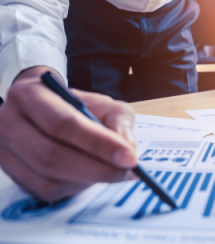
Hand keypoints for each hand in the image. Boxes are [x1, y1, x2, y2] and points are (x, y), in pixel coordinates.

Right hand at [0, 66, 137, 201]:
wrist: (46, 109)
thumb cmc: (76, 106)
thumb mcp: (103, 103)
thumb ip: (118, 121)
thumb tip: (127, 149)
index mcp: (30, 96)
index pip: (64, 124)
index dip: (99, 143)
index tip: (130, 157)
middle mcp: (10, 123)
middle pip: (52, 155)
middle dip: (97, 168)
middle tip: (127, 171)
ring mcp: (5, 152)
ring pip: (49, 178)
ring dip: (88, 179)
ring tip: (112, 171)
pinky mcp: (13, 174)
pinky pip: (46, 191)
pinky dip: (75, 187)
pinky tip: (90, 176)